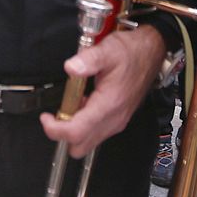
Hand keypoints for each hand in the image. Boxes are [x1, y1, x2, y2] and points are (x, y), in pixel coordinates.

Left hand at [41, 25, 163, 158]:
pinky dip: (84, 124)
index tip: (46, 117)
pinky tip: (84, 103)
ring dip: (74, 129)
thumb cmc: (131, 52)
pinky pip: (95, 133)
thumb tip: (71, 68)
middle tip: (57, 113)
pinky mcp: (117, 120)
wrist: (151, 53)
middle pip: (80, 146)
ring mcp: (116, 122)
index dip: (55, 129)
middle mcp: (113, 119)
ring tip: (72, 104)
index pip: (76, 133)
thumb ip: (88, 59)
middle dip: (63, 134)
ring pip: (87, 142)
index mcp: (108, 105)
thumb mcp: (107, 50)